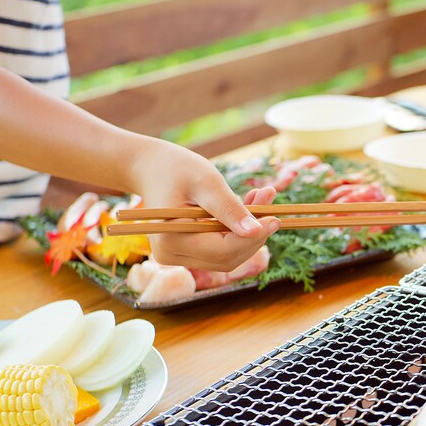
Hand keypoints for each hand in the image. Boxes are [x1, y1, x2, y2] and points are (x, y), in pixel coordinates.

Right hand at [126, 139, 279, 271]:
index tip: (275, 218)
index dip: (253, 238)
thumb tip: (256, 231)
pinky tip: (248, 207)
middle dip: (255, 233)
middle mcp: (171, 256)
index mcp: (170, 240)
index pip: (223, 250)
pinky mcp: (188, 253)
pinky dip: (239, 231)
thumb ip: (229, 208)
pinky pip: (222, 249)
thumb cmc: (174, 168)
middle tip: (270, 198)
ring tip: (261, 197)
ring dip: (250, 232)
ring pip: (228, 255)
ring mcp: (178, 257)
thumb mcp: (206, 182)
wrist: (150, 167)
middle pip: (228, 257)